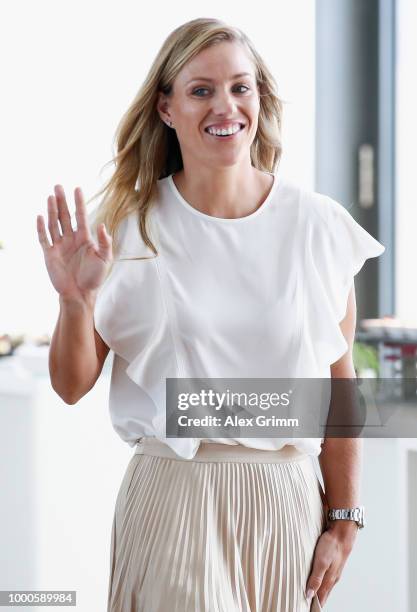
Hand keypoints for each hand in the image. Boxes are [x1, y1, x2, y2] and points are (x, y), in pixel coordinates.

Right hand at [37, 185, 112, 300]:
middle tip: (58, 186)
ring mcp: (60, 246)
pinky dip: (41, 227)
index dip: (79, 203)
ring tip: (50, 196)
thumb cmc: (94, 277)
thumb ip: (105, 242)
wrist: (80, 294)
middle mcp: (71, 239)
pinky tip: (40, 216)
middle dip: (62, 201)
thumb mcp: (105, 259)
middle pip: (65, 216)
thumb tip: (101, 225)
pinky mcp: (50, 254)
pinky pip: (44, 238)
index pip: (80, 216)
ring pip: (54, 224)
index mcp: (84, 239)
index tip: (77, 189)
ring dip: (52, 210)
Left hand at [305, 521, 357, 606]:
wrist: (343, 532)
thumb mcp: (321, 562)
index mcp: (329, 579)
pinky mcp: (333, 564)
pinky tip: (318, 583)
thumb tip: (309, 595)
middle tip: (309, 607)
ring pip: (325, 587)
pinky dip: (321, 584)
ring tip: (312, 599)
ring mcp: (334, 571)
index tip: (307, 610)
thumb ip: (315, 578)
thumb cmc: (331, 545)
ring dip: (319, 594)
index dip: (314, 606)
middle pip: (323, 595)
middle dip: (317, 602)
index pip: (321, 599)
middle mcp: (333, 578)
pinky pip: (326, 578)